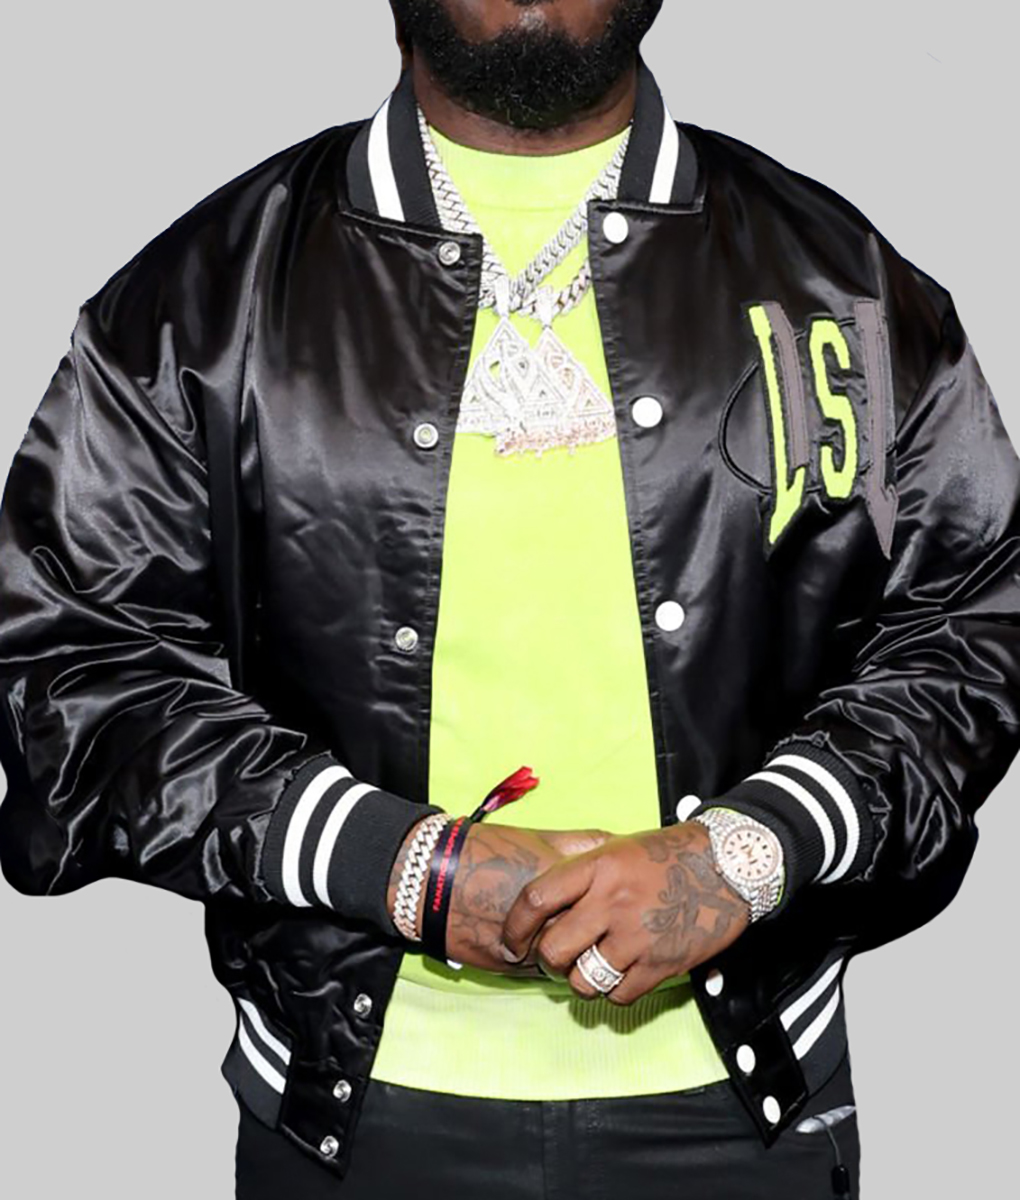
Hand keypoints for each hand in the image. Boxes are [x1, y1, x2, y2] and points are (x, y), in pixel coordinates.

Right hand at [386, 818, 611, 976]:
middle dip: (598, 933)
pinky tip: (542, 945)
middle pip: (595, 938)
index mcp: (565, 887)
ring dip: (575, 953)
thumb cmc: (489, 852)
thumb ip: (583, 843)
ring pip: (572, 962)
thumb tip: (617, 842)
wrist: (435, 879)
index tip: (615, 900)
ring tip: (569, 935)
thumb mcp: (541, 838)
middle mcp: (553, 922)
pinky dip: (548, 963)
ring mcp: (534, 949)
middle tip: (598, 923)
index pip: (609, 906)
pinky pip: (545, 974)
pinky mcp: (513, 969)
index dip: (613, 904)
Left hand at [499, 821, 750, 1004]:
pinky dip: (615, 990)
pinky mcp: (661, 964)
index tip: (513, 940)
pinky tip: (621, 972)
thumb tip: (544, 902)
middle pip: (554, 950)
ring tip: (590, 966)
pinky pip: (620, 995)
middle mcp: (612, 902)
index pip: (536, 900)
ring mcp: (637, 936)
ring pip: (583, 981)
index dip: (515, 927)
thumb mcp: (617, 846)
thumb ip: (582, 871)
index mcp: (597, 867)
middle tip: (556, 958)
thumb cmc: (668, 854)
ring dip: (581, 979)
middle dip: (548, 960)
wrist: (728, 865)